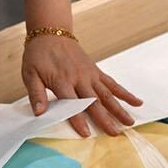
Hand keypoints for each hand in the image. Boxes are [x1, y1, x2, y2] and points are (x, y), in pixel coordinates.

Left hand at [23, 33, 142, 137]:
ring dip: (119, 109)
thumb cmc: (38, 55)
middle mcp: (79, 78)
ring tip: (130, 122)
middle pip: (94, 101)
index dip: (79, 120)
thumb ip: (36, 94)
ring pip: (107, 94)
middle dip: (105, 119)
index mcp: (62, 80)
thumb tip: (39, 113)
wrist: (50, 33)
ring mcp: (90, 74)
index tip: (86, 134)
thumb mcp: (30, 74)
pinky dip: (125, 93)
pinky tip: (136, 101)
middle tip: (114, 133)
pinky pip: (112, 83)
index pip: (72, 104)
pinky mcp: (96, 71)